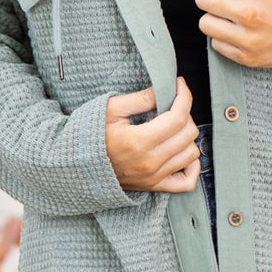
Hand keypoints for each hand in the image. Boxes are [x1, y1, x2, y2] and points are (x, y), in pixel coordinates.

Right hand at [104, 72, 200, 192]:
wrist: (79, 166)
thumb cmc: (92, 135)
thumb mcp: (111, 109)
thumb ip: (140, 98)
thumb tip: (165, 89)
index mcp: (139, 141)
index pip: (178, 117)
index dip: (184, 96)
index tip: (179, 85)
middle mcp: (150, 162)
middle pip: (188, 134)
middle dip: (185, 113)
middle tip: (172, 105)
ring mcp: (154, 177)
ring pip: (192, 154)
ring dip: (187, 137)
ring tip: (174, 127)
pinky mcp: (154, 187)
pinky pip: (187, 182)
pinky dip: (192, 167)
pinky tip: (183, 153)